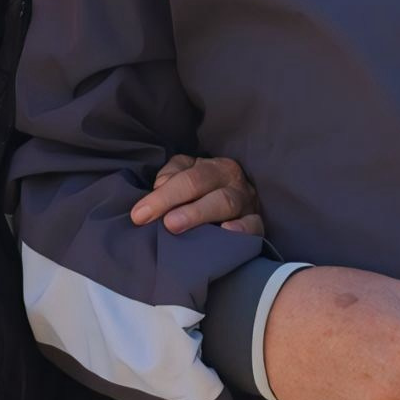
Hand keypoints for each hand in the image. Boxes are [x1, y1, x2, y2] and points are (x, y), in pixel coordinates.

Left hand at [130, 152, 263, 237]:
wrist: (239, 205)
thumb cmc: (205, 193)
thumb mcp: (186, 175)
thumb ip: (171, 176)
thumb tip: (159, 187)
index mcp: (213, 167)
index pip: (186, 177)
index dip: (162, 196)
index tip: (139, 215)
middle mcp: (232, 180)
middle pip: (204, 186)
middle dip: (177, 203)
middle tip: (164, 223)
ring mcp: (247, 202)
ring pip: (226, 203)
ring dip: (200, 213)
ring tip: (177, 227)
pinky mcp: (259, 223)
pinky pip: (255, 225)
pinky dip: (243, 229)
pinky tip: (226, 232)